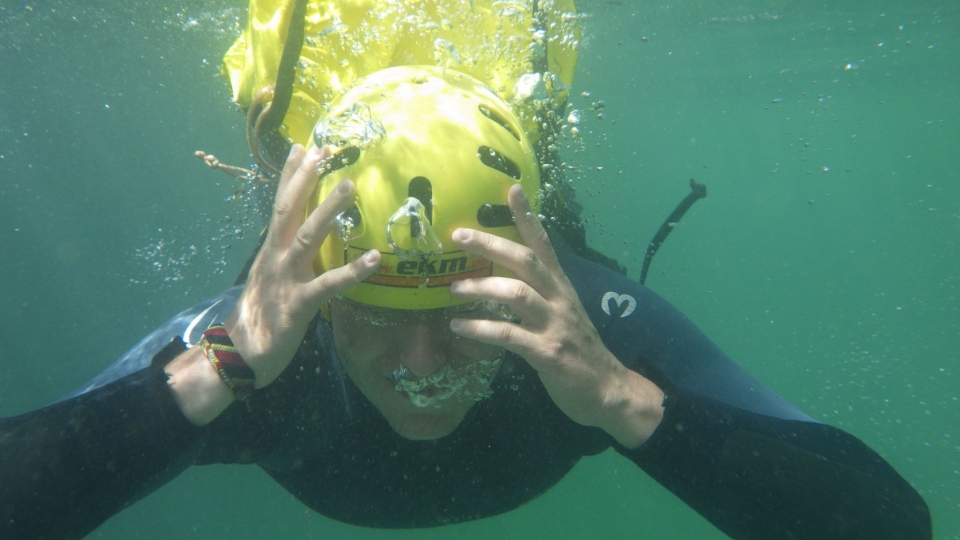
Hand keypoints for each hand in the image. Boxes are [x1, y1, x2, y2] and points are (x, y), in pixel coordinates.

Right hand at [167, 145, 378, 424]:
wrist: (236, 356)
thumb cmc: (259, 317)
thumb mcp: (270, 278)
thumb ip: (284, 255)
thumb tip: (297, 236)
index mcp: (270, 250)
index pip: (280, 203)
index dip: (292, 174)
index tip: (305, 145)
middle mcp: (275, 257)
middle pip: (290, 209)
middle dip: (307, 177)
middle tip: (326, 148)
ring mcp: (285, 279)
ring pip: (308, 236)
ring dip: (329, 210)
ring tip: (351, 186)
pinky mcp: (298, 304)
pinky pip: (329, 285)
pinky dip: (353, 271)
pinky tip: (375, 258)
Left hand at [448, 185, 662, 446]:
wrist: (610, 390)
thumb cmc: (578, 351)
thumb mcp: (562, 313)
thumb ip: (539, 293)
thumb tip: (507, 275)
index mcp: (561, 287)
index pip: (544, 244)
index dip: (528, 216)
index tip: (511, 189)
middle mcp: (559, 299)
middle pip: (525, 260)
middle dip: (491, 243)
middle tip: (458, 234)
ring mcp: (554, 325)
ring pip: (515, 293)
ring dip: (480, 286)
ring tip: (452, 288)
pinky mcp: (548, 353)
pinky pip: (509, 335)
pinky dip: (480, 329)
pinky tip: (459, 327)